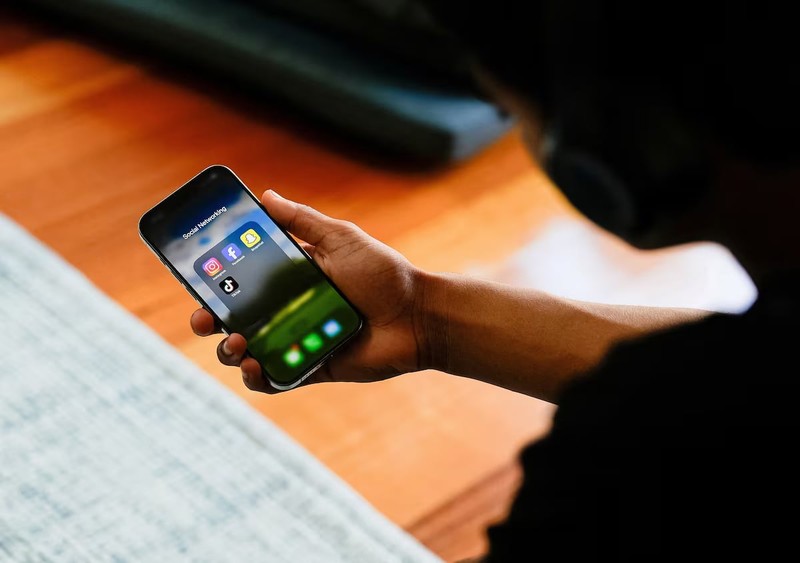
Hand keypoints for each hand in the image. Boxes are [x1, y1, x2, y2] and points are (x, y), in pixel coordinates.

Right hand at [190, 190, 427, 392]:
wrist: (418, 315)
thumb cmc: (384, 274)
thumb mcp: (342, 239)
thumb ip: (302, 221)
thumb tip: (264, 195)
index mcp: (291, 278)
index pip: (242, 279)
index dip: (214, 281)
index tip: (195, 276)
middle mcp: (288, 310)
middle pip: (235, 318)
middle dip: (210, 319)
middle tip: (204, 317)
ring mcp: (296, 341)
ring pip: (246, 351)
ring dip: (229, 349)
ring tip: (236, 342)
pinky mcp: (310, 368)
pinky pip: (274, 379)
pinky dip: (257, 377)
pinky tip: (253, 365)